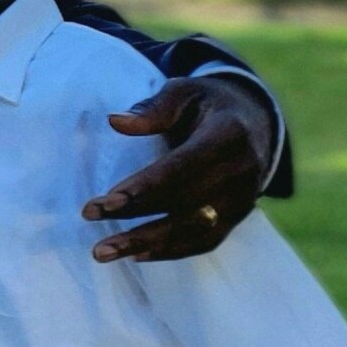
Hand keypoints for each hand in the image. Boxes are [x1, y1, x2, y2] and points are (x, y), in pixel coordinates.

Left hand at [85, 75, 278, 262]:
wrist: (255, 123)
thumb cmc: (208, 105)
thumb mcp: (185, 92)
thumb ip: (155, 108)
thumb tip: (116, 122)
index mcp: (229, 135)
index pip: (184, 167)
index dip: (145, 186)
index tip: (106, 200)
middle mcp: (242, 171)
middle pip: (185, 202)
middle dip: (136, 214)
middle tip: (90, 217)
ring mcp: (244, 199)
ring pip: (194, 230)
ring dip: (147, 243)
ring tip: (104, 251)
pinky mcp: (238, 217)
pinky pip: (205, 242)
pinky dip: (170, 251)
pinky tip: (135, 254)